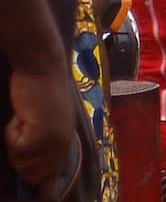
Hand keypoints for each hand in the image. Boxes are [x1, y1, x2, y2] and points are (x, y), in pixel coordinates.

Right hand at [5, 67, 73, 188]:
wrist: (42, 66)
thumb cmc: (38, 89)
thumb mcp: (43, 119)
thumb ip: (41, 142)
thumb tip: (36, 174)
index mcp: (65, 141)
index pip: (53, 179)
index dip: (45, 192)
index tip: (46, 200)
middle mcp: (63, 144)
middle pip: (33, 175)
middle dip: (19, 159)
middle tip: (21, 130)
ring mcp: (54, 140)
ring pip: (22, 163)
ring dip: (15, 143)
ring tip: (23, 120)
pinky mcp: (42, 134)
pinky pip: (15, 146)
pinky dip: (11, 132)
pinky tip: (20, 115)